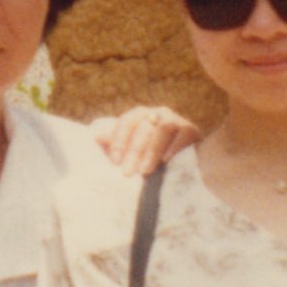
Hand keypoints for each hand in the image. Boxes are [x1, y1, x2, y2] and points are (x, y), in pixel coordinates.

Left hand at [86, 105, 200, 177]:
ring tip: (145, 171)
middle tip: (127, 173)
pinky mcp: (191, 130)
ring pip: (163, 130)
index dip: (119, 141)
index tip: (114, 162)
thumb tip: (96, 137)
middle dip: (134, 151)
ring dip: (152, 151)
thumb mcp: (132, 149)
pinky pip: (182, 135)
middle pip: (144, 127)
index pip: (126, 122)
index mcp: (140, 115)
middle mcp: (157, 113)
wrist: (186, 157)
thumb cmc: (151, 154)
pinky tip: (166, 161)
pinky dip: (173, 148)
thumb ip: (115, 143)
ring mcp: (176, 120)